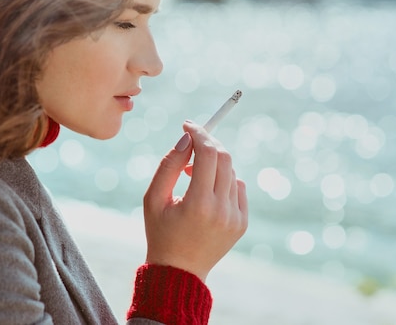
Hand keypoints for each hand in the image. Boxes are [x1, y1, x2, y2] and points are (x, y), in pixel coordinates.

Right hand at [143, 120, 247, 281]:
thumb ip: (169, 165)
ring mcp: (236, 217)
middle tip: (191, 143)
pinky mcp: (242, 222)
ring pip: (231, 172)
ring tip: (192, 177)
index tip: (187, 125)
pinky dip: (224, 181)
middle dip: (208, 144)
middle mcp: (222, 210)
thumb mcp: (153, 198)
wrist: (179, 271)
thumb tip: (186, 139)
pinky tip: (206, 193)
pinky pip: (238, 188)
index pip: (207, 153)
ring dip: (213, 165)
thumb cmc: (160, 232)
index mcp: (198, 204)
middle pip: (224, 158)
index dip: (199, 133)